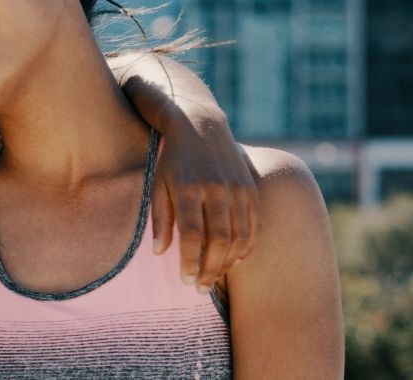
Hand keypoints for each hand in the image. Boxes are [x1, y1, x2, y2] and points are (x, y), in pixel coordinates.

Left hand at [151, 107, 258, 293]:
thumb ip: (160, 219)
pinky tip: (236, 260)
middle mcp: (216, 188)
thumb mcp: (157, 184)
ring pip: (240, 236)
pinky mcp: (251, 188)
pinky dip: (247, 246)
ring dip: (229, 262)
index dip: (190, 261)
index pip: (191, 234)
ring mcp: (237, 188)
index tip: (185, 280)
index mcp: (188, 188)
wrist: (200, 125)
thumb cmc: (173, 161)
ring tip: (216, 277)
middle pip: (219, 239)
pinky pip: (254, 225)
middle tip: (201, 287)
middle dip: (210, 269)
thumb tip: (160, 253)